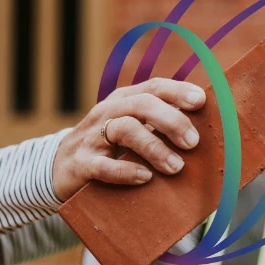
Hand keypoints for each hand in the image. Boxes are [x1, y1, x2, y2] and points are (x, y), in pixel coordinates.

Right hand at [51, 78, 205, 200]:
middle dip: (171, 121)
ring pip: (125, 130)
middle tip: (193, 143)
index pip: (153, 87)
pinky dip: (126, 171)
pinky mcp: (81, 164)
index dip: (178, 91)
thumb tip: (205, 133)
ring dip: (154, 147)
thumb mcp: (131, 129)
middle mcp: (108, 113)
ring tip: (176, 167)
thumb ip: (159, 126)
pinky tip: (145, 178)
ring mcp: (92, 137)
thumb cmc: (108, 148)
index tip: (201, 102)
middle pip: (142, 104)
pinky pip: (103, 166)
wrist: (59, 168)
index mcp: (124, 100)